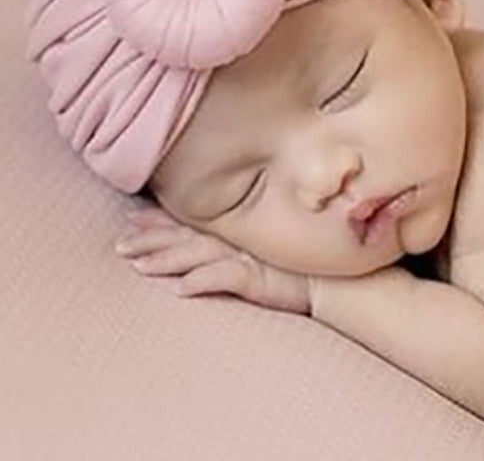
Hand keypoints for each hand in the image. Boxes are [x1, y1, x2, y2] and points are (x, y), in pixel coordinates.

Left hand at [115, 205, 310, 314]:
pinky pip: (226, 278)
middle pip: (187, 237)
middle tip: (119, 242)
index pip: (194, 223)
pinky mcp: (259, 279)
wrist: (340, 277)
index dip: (162, 220)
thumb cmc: (307, 261)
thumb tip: (212, 247)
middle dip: (151, 238)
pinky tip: (180, 289)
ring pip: (197, 255)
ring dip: (167, 259)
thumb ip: (246, 241)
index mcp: (239, 231)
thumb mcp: (271, 246)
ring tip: (137, 265)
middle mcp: (239, 240)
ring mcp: (248, 258)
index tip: (133, 217)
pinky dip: (203, 282)